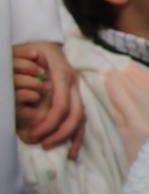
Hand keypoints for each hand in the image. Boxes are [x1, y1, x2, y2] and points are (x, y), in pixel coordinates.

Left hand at [13, 41, 83, 158]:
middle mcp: (74, 84)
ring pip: (82, 118)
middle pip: (75, 114)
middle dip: (60, 133)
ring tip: (62, 152)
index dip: (49, 123)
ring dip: (71, 137)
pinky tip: (73, 150)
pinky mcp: (77, 95)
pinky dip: (78, 135)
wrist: (42, 41)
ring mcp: (78, 89)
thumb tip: (21, 102)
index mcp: (62, 76)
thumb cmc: (29, 52)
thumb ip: (24, 80)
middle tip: (44, 144)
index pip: (61, 106)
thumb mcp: (24, 62)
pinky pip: (81, 118)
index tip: (34, 135)